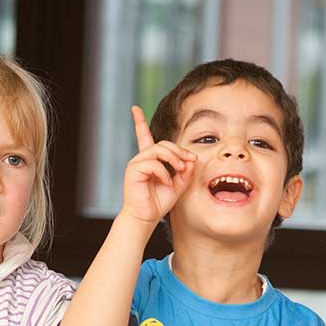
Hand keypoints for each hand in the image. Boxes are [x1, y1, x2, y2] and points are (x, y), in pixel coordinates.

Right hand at [119, 105, 195, 225]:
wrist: (146, 217)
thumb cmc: (160, 201)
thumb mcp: (179, 185)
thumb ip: (185, 172)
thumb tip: (191, 160)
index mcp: (150, 159)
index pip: (144, 136)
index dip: (139, 122)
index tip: (135, 108)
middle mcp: (141, 158)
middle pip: (163, 143)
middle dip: (180, 150)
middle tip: (191, 161)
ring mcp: (136, 163)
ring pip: (159, 150)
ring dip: (174, 158)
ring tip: (180, 170)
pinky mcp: (134, 170)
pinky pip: (154, 163)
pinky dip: (164, 172)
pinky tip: (167, 182)